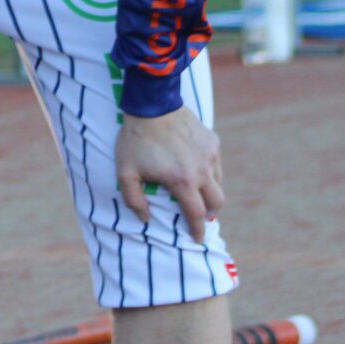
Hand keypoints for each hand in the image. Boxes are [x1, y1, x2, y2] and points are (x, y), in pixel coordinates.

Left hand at [115, 105, 223, 242]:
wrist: (151, 104)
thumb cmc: (135, 140)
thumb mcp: (125, 171)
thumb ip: (133, 199)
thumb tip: (146, 218)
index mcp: (182, 181)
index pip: (196, 214)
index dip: (197, 230)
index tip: (197, 239)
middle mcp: (202, 170)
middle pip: (217, 202)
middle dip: (209, 214)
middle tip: (199, 217)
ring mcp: (209, 155)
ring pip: (219, 183)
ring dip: (211, 194)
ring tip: (198, 195)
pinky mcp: (212, 141)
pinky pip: (216, 164)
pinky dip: (210, 173)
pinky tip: (197, 170)